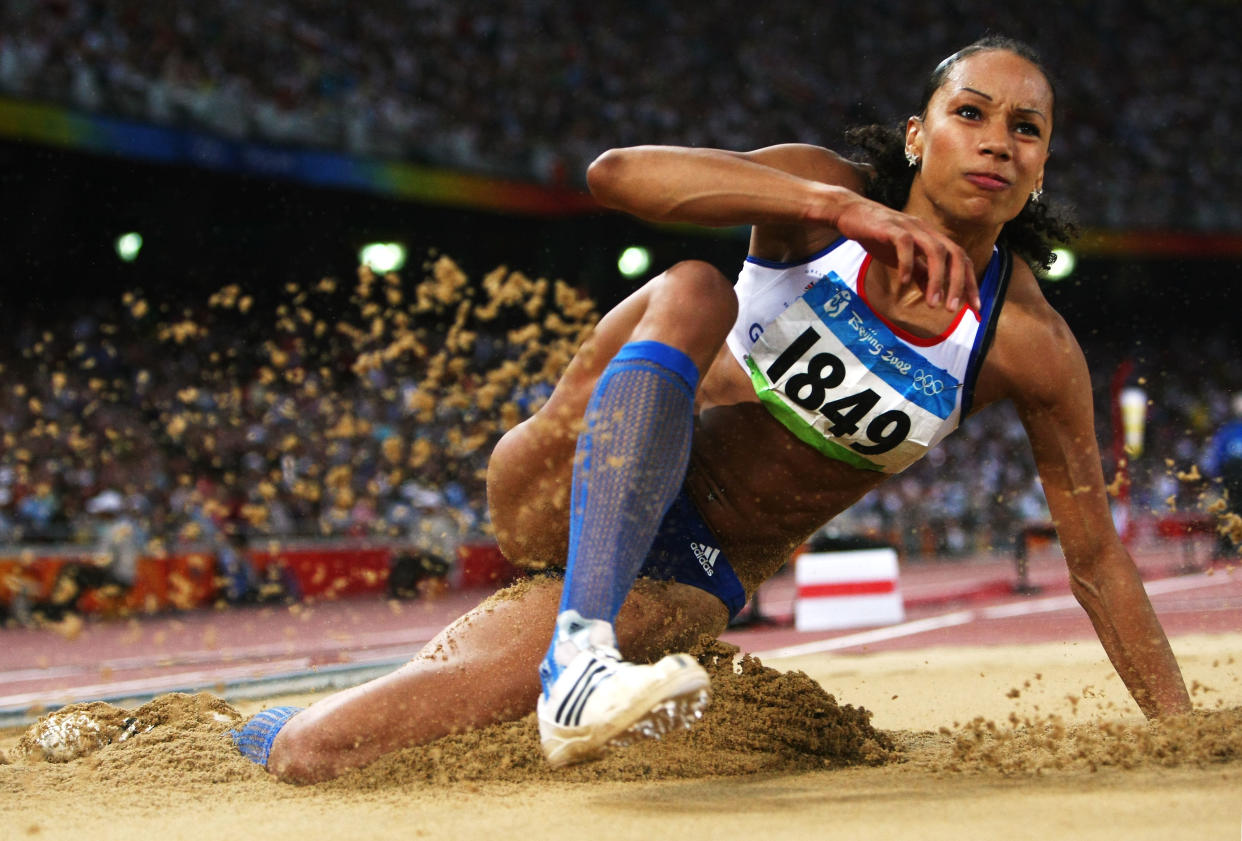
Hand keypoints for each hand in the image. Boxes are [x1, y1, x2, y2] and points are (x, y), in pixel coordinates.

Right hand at [832, 195, 978, 311]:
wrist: (851, 214)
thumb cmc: (878, 236)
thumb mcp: (903, 258)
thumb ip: (920, 273)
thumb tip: (936, 294)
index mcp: (933, 238)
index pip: (961, 259)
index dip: (970, 282)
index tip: (974, 307)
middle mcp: (927, 231)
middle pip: (954, 254)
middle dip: (958, 283)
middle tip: (953, 310)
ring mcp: (910, 227)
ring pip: (935, 251)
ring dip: (937, 279)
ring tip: (933, 304)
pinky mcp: (890, 228)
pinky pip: (905, 245)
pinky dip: (907, 264)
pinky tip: (904, 283)